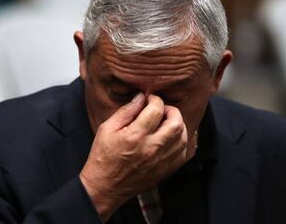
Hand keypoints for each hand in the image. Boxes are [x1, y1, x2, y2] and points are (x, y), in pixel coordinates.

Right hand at [79, 93, 195, 221]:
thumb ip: (126, 111)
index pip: (156, 109)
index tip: (149, 100)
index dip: (154, 99)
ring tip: (166, 123)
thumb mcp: (107, 128)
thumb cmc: (103, 157)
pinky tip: (171, 138)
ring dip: (178, 125)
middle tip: (162, 110)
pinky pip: (183, 154)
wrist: (104, 188)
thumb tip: (141, 97)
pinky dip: (180, 142)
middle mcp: (151, 149)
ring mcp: (160, 162)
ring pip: (183, 138)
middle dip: (172, 110)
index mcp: (135, 136)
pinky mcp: (165, 171)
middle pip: (176, 123)